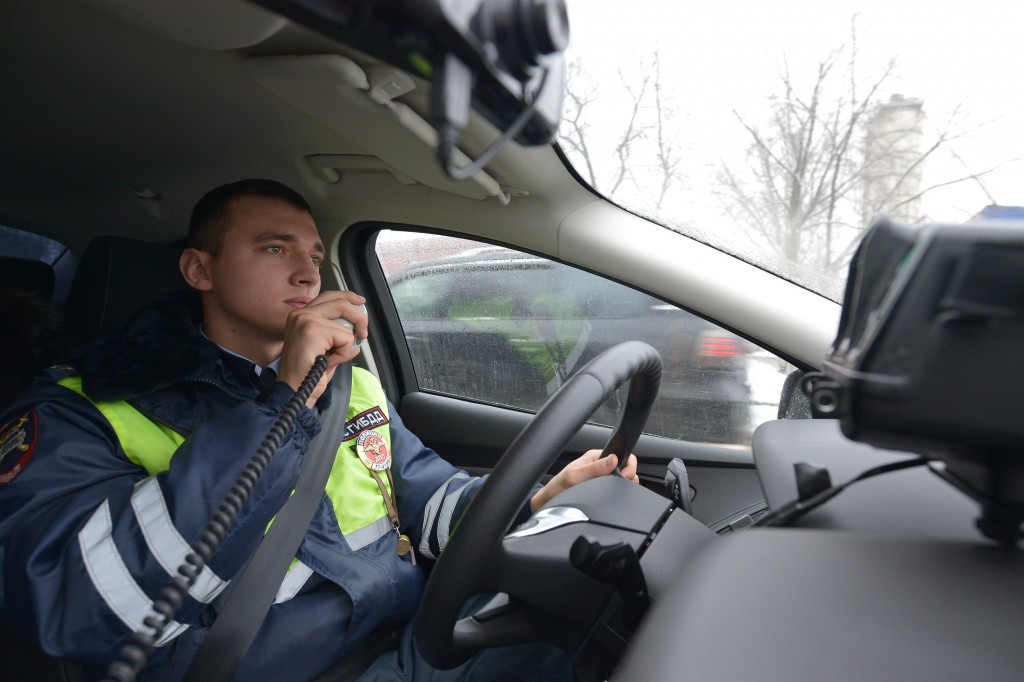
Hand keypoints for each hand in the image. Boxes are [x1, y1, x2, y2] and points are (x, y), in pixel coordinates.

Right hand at [277, 291, 368, 406]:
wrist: (294, 392)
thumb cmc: (306, 376)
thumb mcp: (325, 351)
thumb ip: (338, 338)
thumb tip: (357, 333)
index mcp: (300, 317)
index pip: (328, 297)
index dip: (347, 297)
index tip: (360, 302)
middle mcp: (300, 314)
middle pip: (339, 302)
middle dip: (359, 317)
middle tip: (363, 334)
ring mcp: (305, 320)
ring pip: (346, 326)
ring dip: (344, 347)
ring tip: (329, 359)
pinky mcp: (313, 330)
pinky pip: (345, 338)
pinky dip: (343, 354)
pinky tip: (327, 362)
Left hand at [529, 449, 638, 512]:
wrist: (549, 503)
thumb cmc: (557, 488)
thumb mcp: (573, 477)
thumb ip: (593, 468)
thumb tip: (613, 460)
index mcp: (595, 457)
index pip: (622, 455)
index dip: (627, 465)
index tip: (624, 476)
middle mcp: (600, 467)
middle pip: (626, 469)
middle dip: (626, 478)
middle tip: (615, 487)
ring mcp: (602, 479)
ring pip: (623, 481)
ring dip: (621, 488)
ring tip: (610, 493)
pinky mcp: (601, 490)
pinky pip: (617, 491)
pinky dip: (617, 495)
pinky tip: (609, 499)